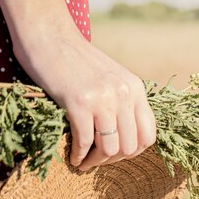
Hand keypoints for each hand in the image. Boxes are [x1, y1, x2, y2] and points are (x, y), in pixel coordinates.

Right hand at [14, 30, 156, 170]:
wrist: (48, 35)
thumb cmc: (76, 61)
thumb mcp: (111, 78)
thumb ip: (122, 102)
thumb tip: (127, 141)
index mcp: (136, 89)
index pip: (149, 135)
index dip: (133, 152)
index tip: (116, 154)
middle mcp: (124, 94)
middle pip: (130, 147)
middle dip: (112, 160)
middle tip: (96, 161)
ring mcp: (103, 98)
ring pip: (110, 148)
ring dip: (95, 161)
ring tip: (84, 162)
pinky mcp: (79, 102)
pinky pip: (85, 142)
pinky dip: (78, 155)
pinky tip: (72, 156)